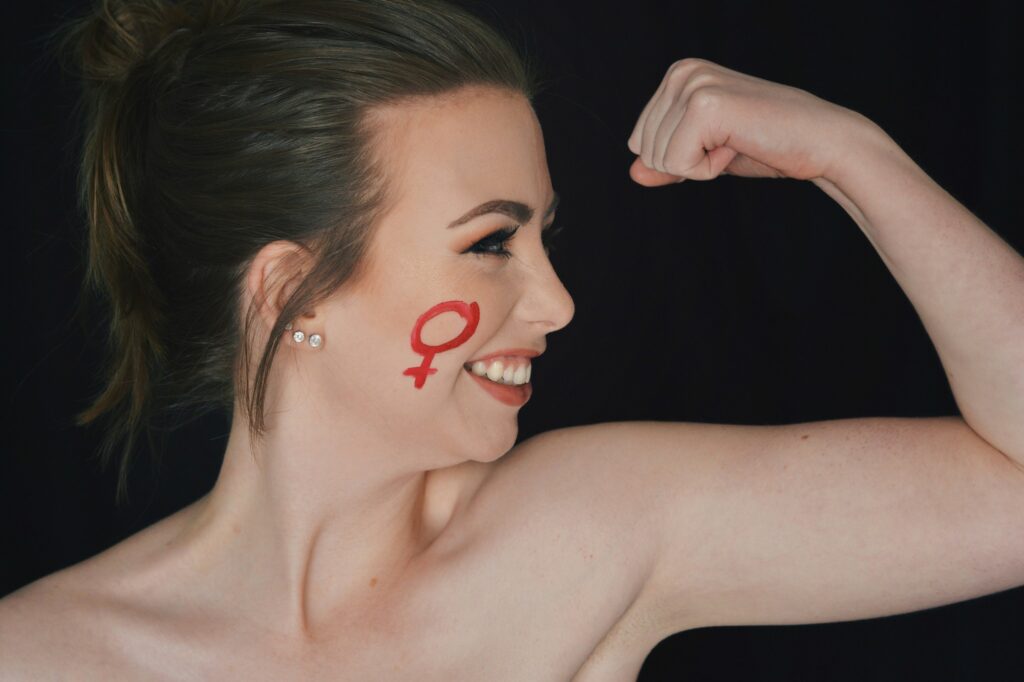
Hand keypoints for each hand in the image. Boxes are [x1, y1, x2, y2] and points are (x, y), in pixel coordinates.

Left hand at [626, 58, 872, 185]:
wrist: (820, 143)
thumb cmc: (768, 145)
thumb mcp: (705, 155)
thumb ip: (667, 163)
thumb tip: (633, 174)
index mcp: (678, 75)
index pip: (638, 142)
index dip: (678, 158)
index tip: (720, 141)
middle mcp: (682, 72)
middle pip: (643, 150)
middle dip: (685, 163)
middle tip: (731, 143)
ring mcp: (692, 85)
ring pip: (658, 159)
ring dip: (700, 166)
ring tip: (737, 142)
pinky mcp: (705, 105)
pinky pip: (678, 164)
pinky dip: (708, 170)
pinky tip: (738, 145)